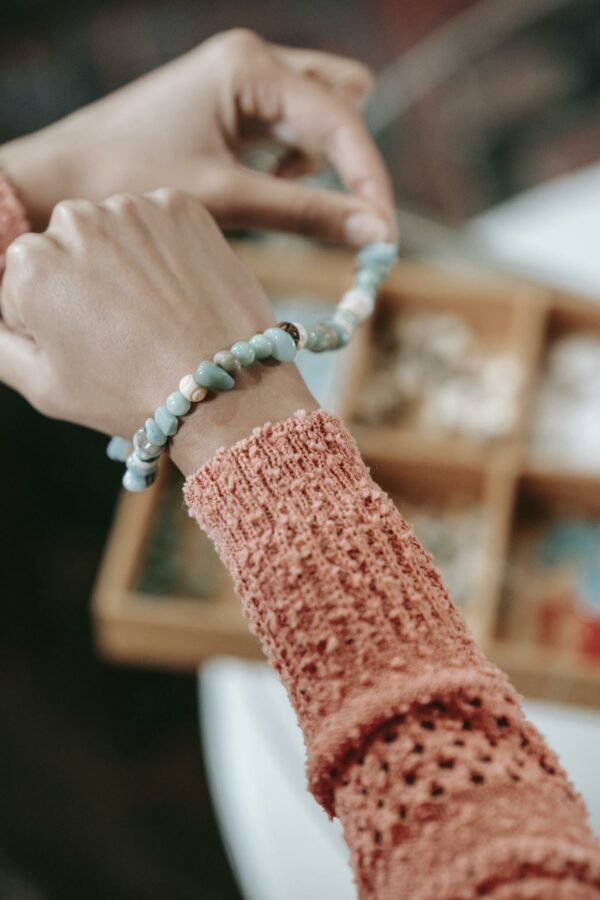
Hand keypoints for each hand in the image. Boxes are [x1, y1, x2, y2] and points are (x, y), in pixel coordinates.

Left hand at [0, 30, 394, 245]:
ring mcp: (242, 79)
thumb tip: (375, 234)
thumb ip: (306, 213)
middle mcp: (252, 60)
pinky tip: (256, 185)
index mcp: (249, 66)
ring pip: (318, 115)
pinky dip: (290, 165)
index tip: (384, 236)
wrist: (61, 179)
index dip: (370, 178)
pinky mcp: (231, 104)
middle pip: (342, 103)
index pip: (340, 119)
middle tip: (346, 218)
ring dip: (318, 162)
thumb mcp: (226, 199)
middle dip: (349, 161)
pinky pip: (288, 130)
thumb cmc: (131, 178)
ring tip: (272, 197)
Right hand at [0, 191, 316, 472]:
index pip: (23, 281)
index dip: (51, 319)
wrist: (224, 389)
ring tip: (155, 312)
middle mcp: (75, 220)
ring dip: (125, 259)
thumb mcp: (42, 385)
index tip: (89, 345)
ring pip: (113, 228)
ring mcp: (132, 207)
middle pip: (67, 246)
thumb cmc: (130, 395)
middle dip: (84, 279)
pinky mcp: (181, 204)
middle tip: (123, 329)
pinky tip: (179, 290)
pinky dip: (165, 248)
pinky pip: (158, 220)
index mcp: (30, 263)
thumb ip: (0, 344)